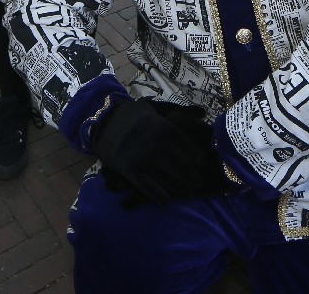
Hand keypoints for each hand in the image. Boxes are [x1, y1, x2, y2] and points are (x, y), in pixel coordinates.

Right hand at [91, 98, 226, 204]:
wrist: (104, 122)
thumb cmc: (135, 116)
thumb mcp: (156, 108)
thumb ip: (180, 111)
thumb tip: (203, 113)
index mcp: (164, 129)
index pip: (189, 150)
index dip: (198, 160)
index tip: (201, 164)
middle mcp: (155, 145)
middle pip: (181, 167)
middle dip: (192, 177)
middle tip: (198, 183)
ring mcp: (142, 159)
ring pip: (168, 180)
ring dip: (180, 189)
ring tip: (188, 193)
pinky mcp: (130, 170)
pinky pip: (149, 188)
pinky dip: (159, 196)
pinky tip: (166, 200)